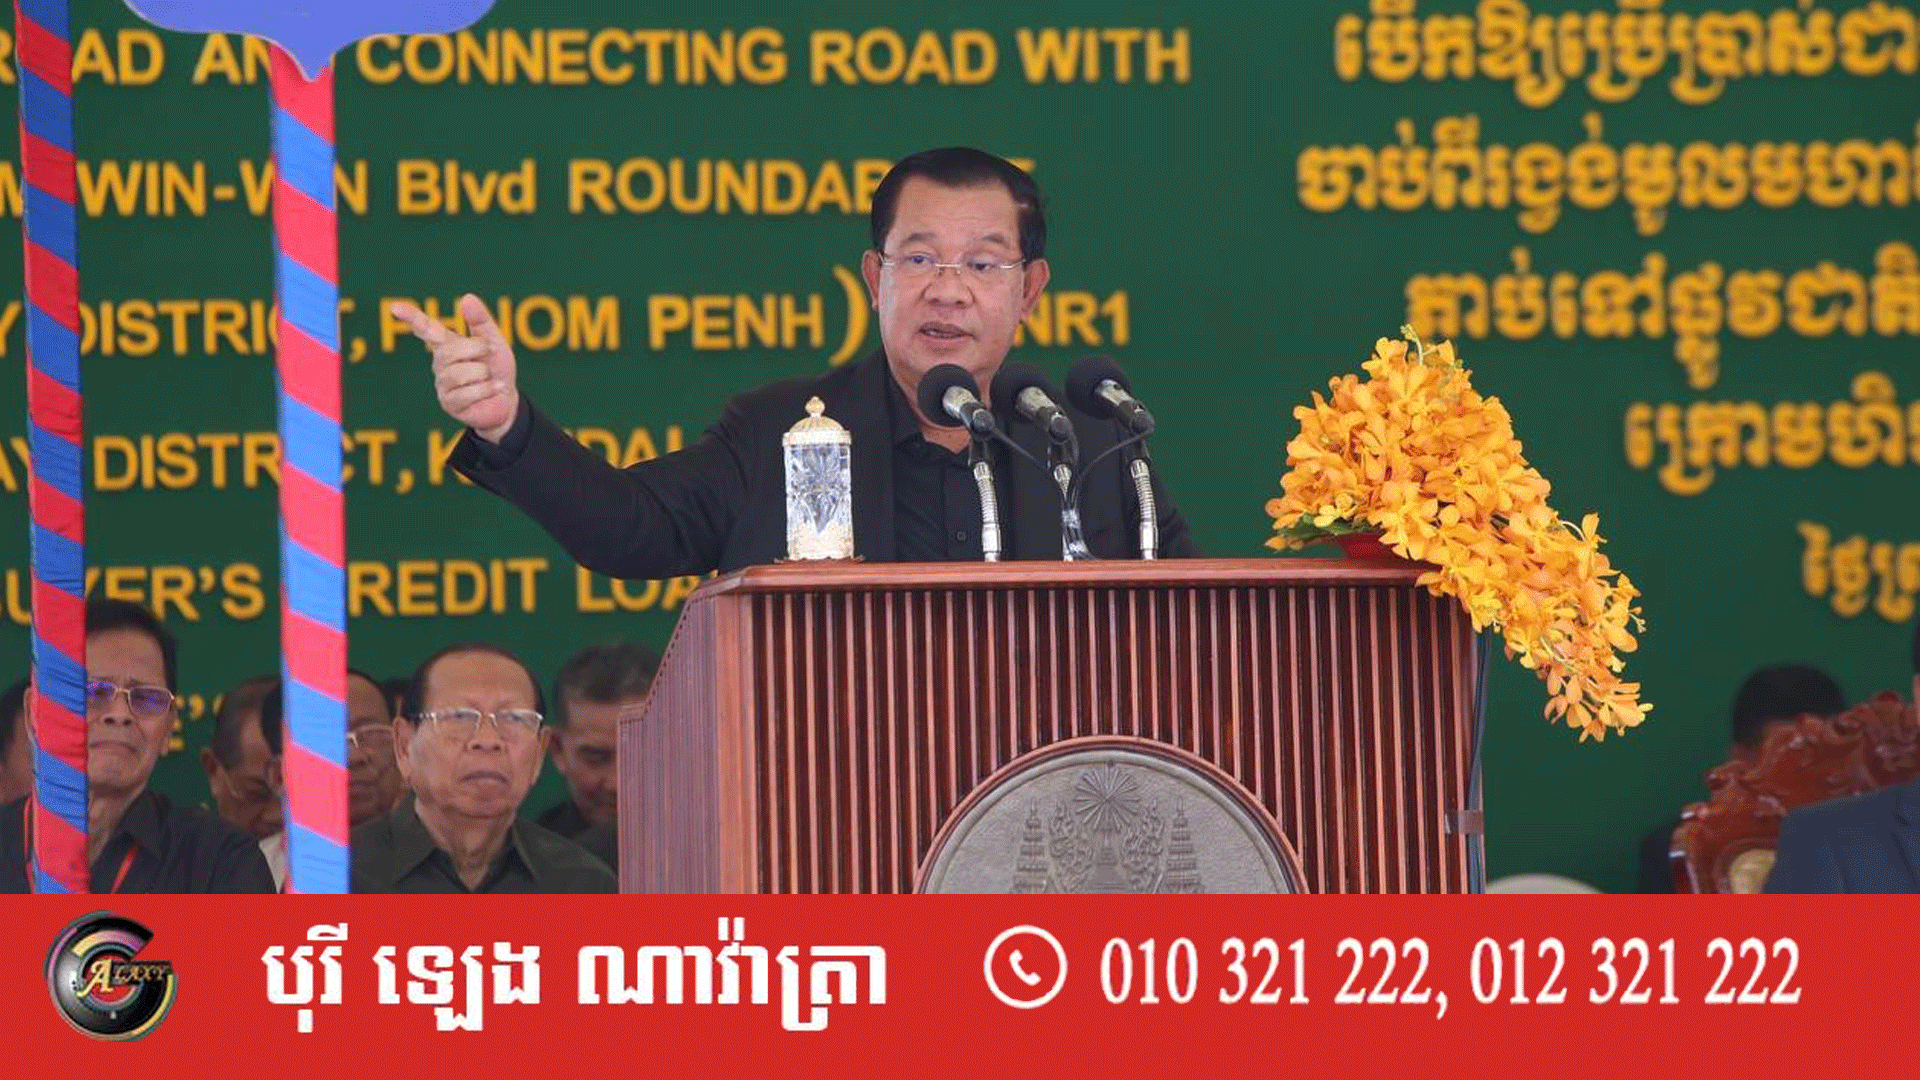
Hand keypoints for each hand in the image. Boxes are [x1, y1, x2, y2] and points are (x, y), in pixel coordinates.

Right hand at [391, 294, 519, 443]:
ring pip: (458, 373)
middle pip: (449, 351)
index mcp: (448, 344)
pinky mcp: (449, 403)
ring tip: (489, 376)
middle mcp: (440, 363)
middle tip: (491, 352)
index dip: (412, 318)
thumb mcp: (495, 341)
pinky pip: (467, 393)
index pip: (426, 329)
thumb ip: (481, 321)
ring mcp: (442, 384)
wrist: (508, 399)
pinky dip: (487, 389)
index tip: (395, 307)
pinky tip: (495, 389)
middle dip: (476, 348)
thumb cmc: (497, 368)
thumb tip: (467, 297)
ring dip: (483, 373)